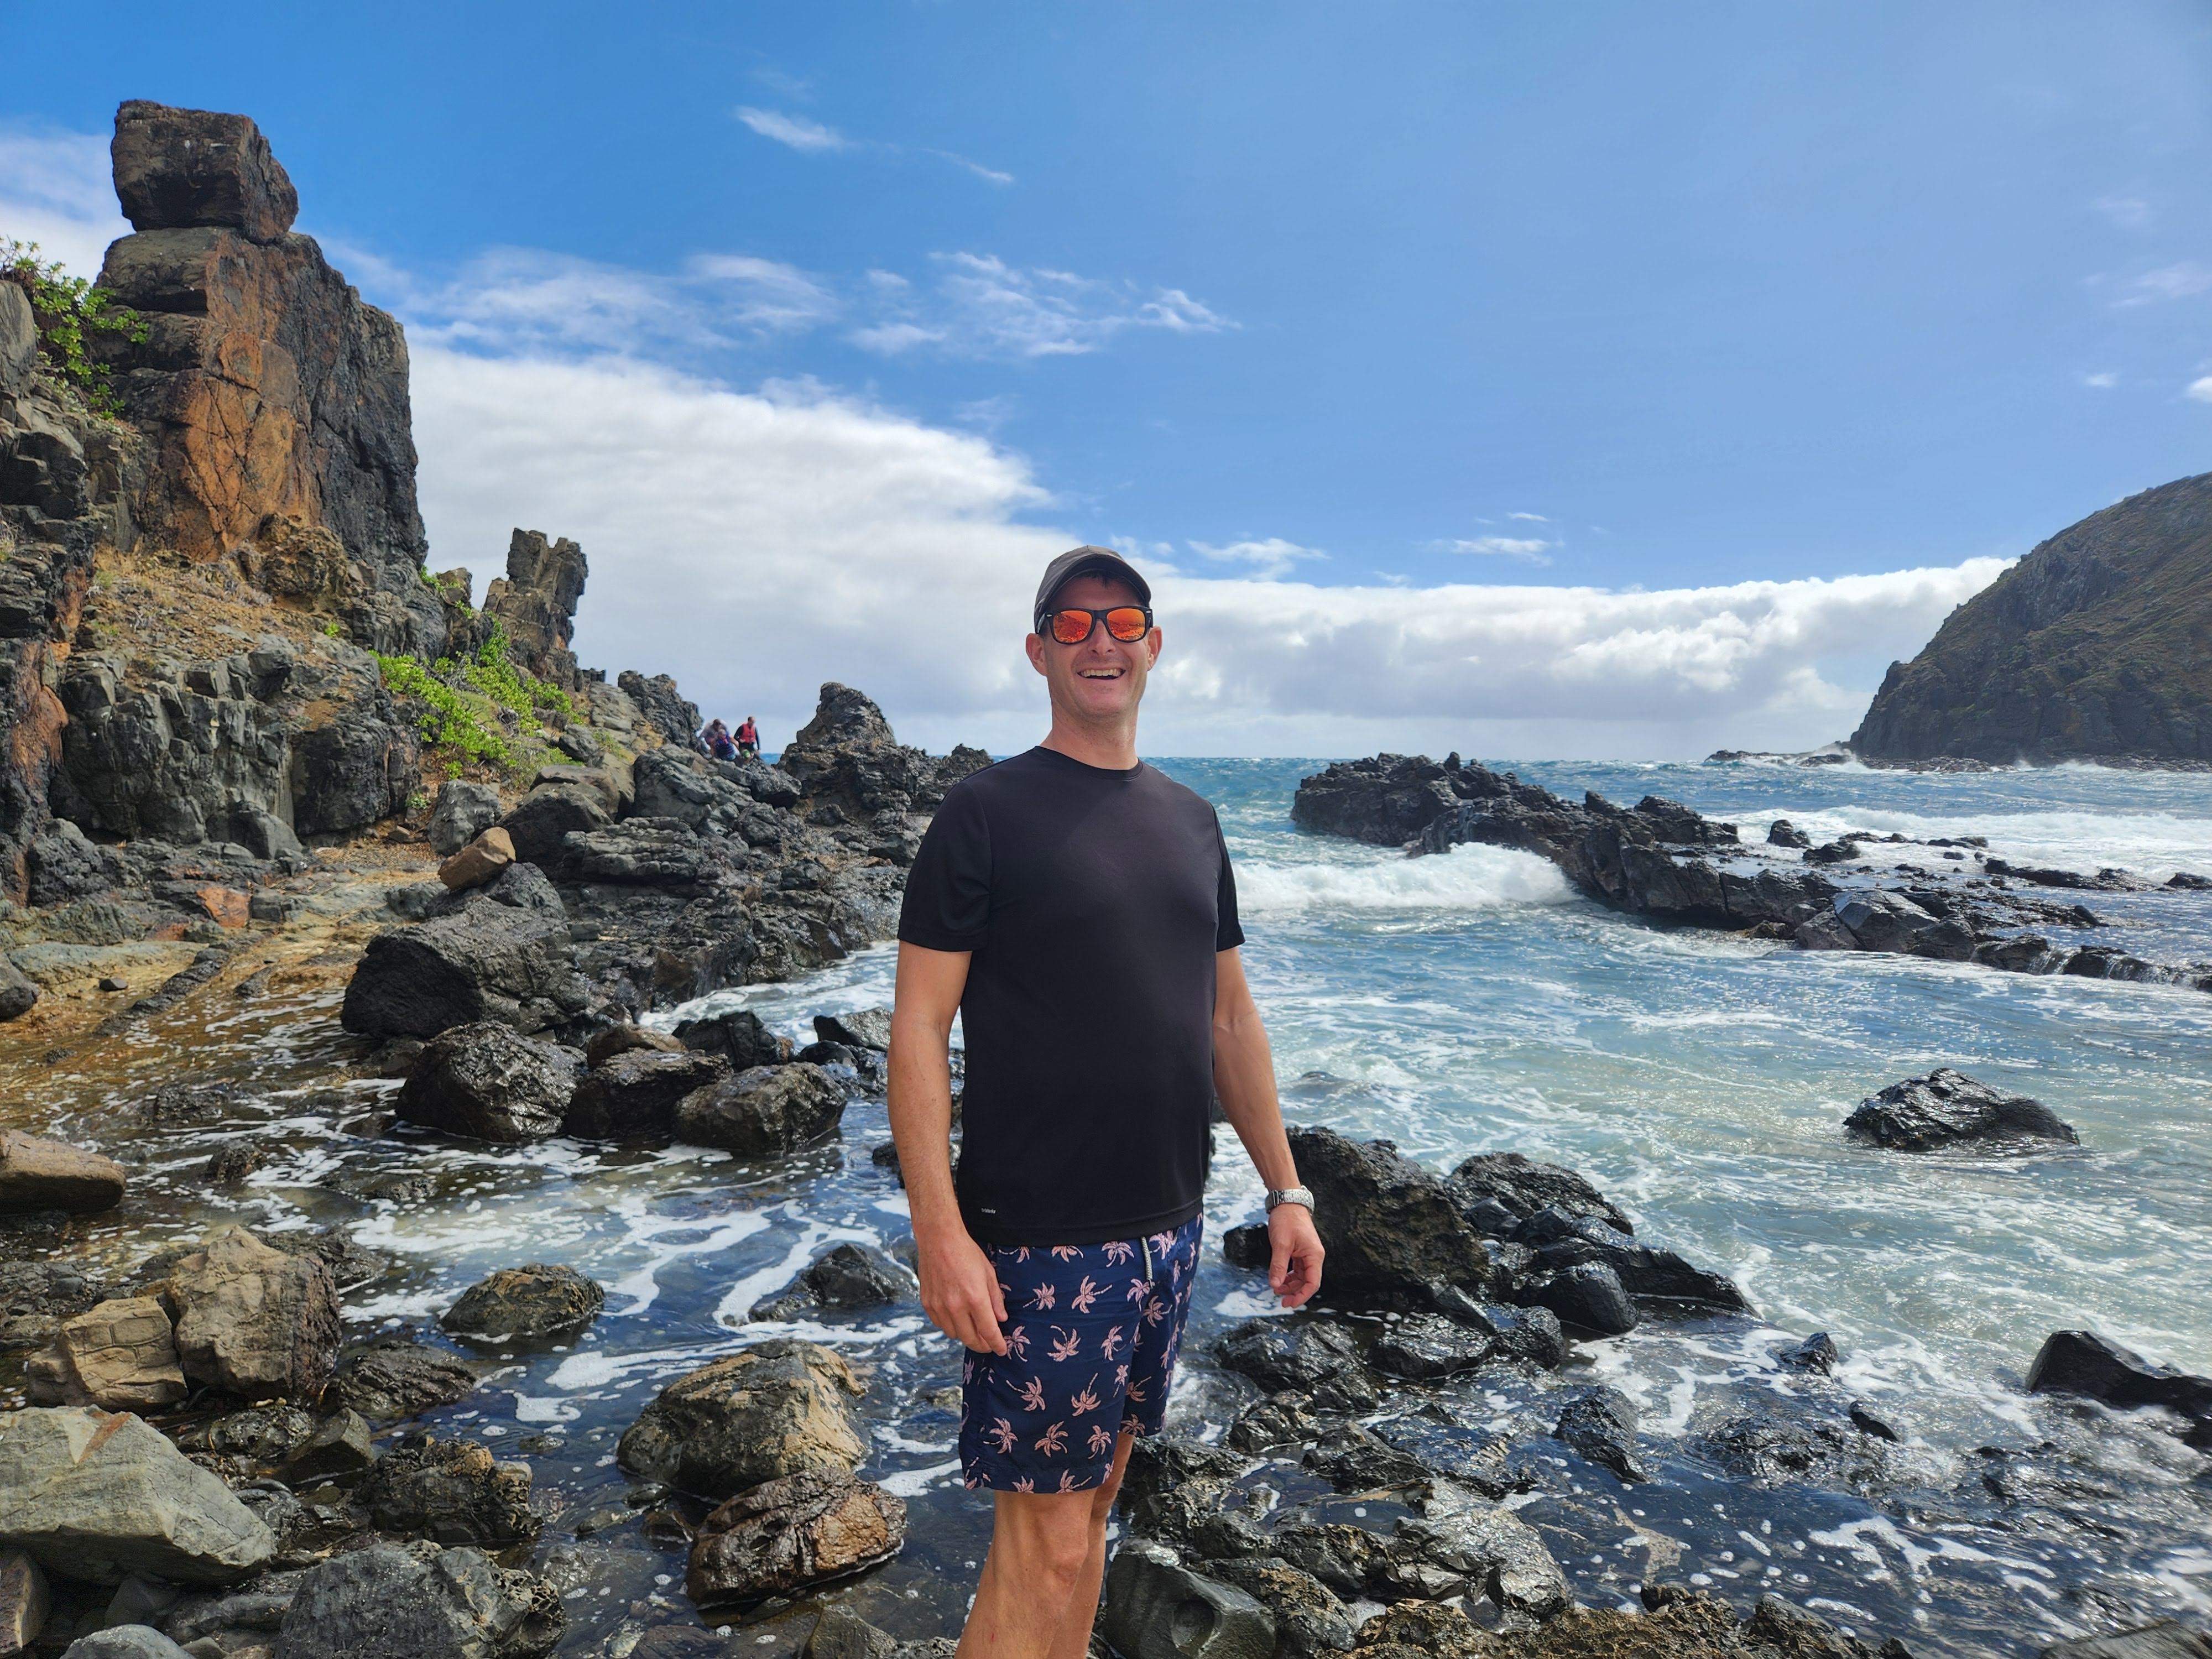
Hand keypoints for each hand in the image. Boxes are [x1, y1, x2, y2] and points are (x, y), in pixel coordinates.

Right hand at [917, 1225, 1008, 1353]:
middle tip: (988, 1344)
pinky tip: (956, 1317)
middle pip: (970, 1338)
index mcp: (975, 1298)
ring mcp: (939, 1306)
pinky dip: (950, 1325)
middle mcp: (956, 1306)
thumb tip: (1001, 1319)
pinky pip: (940, 1324)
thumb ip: (995, 1299)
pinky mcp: (927, 1303)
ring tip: (972, 1328)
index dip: (996, 1344)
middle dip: (982, 1345)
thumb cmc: (967, 1253)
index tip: (1001, 1350)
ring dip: (965, 1335)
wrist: (939, 1240)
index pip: (988, 1331)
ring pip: (954, 1334)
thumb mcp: (988, 1273)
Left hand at [1267, 1204, 1324, 1308]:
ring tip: (1276, 1289)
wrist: (1286, 1202)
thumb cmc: (1287, 1219)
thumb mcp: (1281, 1244)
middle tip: (1280, 1301)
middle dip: (1294, 1293)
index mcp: (1314, 1255)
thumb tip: (1275, 1285)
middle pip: (1307, 1282)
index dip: (1302, 1296)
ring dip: (1290, 1285)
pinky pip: (1297, 1269)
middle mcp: (1314, 1256)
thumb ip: (1279, 1266)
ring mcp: (1307, 1254)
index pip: (1313, 1283)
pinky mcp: (1300, 1252)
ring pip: (1301, 1277)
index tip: (1289, 1303)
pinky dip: (1288, 1276)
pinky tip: (1279, 1279)